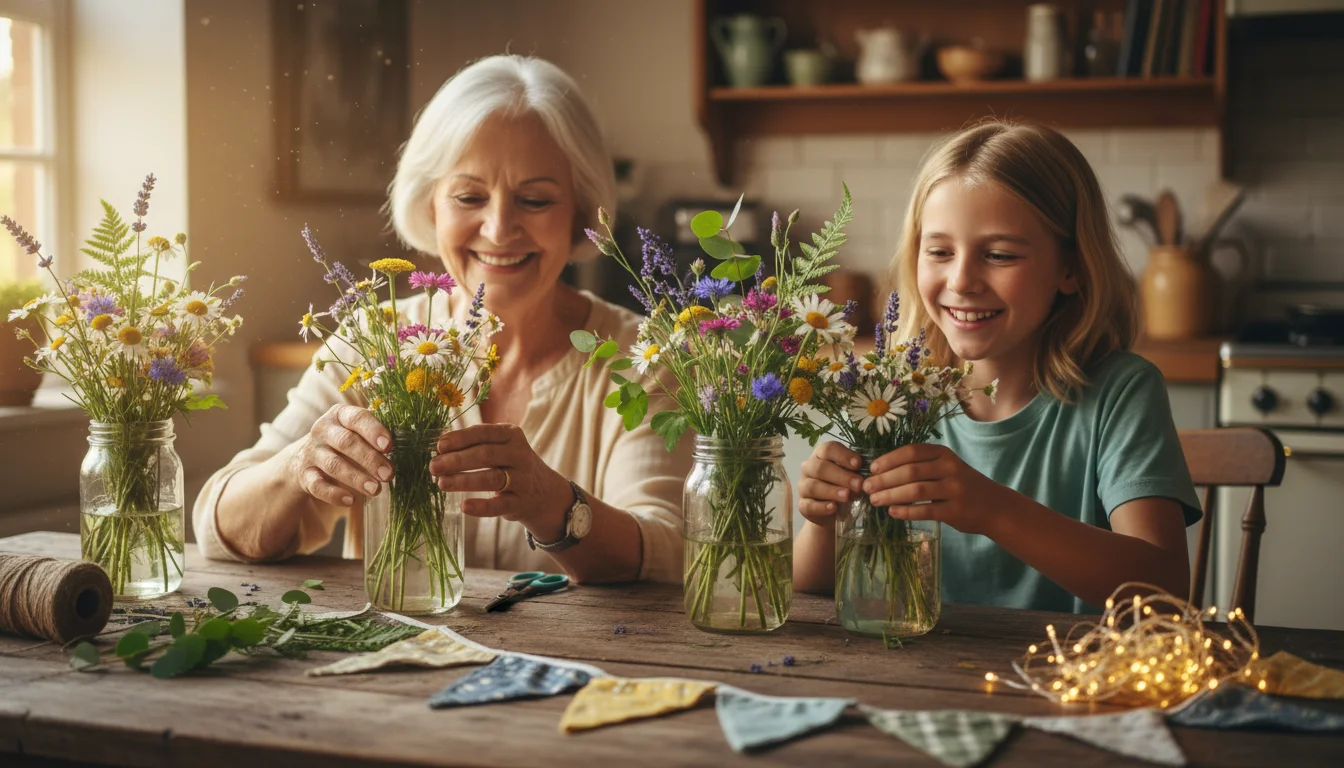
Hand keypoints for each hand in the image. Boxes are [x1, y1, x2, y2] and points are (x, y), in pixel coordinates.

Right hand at [288, 404, 392, 506]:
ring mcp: (311, 452)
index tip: (389, 446)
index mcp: (340, 415)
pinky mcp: (304, 474)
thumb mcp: (356, 433)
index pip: (357, 418)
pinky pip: (317, 485)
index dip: (373, 431)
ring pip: (333, 464)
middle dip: (370, 459)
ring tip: (376, 490)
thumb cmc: (343, 444)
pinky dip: (333, 494)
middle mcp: (323, 430)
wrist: (304, 459)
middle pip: (346, 442)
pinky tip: (350, 500)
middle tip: (389, 474)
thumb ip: (376, 438)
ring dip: (356, 478)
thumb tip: (406, 450)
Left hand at [430, 423, 570, 532]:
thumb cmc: (509, 464)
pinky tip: (464, 506)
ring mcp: (522, 479)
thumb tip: (440, 445)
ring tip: (441, 483)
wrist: (543, 491)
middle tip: (434, 466)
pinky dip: (481, 506)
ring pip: (492, 478)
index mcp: (511, 435)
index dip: (460, 439)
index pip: (483, 433)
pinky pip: (499, 505)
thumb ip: (475, 443)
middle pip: (486, 455)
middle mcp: (520, 455)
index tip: (439, 446)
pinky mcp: (520, 503)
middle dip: (457, 460)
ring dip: (464, 481)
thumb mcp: (500, 447)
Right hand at [798, 441, 863, 526]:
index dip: (843, 455)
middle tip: (858, 484)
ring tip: (847, 496)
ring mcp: (803, 487)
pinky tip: (833, 507)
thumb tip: (869, 473)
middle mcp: (808, 468)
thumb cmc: (843, 486)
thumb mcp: (850, 474)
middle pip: (820, 468)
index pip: (828, 449)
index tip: (858, 464)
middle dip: (841, 476)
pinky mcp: (803, 505)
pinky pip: (809, 505)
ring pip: (813, 486)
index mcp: (820, 455)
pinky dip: (821, 506)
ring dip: (831, 491)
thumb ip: (856, 471)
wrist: (833, 511)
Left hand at [863, 444, 1001, 534]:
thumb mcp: (945, 467)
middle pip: (910, 471)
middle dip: (884, 479)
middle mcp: (950, 468)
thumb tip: (881, 472)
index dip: (888, 460)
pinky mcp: (955, 511)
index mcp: (944, 454)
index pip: (911, 452)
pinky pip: (925, 510)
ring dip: (891, 495)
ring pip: (916, 490)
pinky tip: (892, 512)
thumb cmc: (961, 485)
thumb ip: (921, 466)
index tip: (871, 469)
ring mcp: (954, 490)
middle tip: (866, 487)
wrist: (993, 507)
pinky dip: (906, 511)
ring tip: (875, 500)